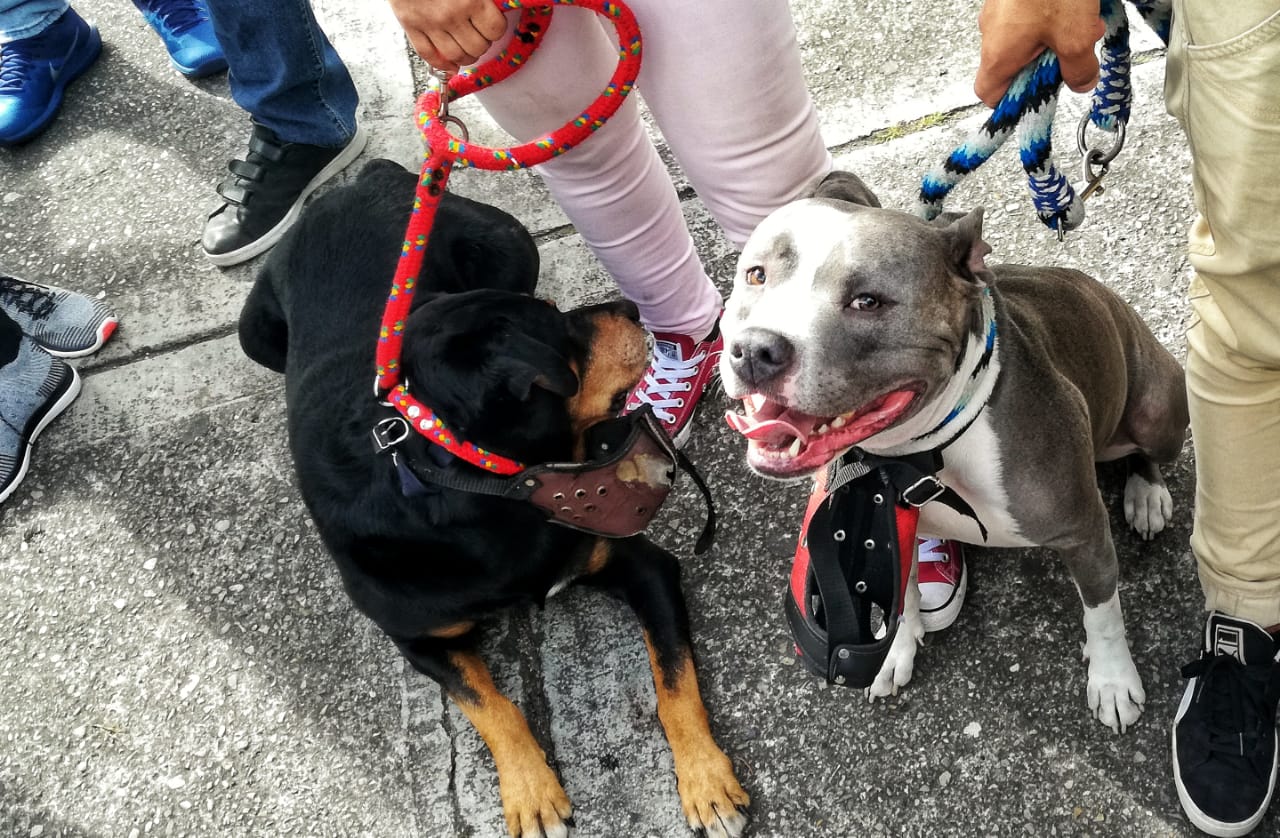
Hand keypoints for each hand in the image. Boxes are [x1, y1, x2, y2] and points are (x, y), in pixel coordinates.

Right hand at [388, 0, 508, 72]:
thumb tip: (496, 4)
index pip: (494, 29)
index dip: (496, 30)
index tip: (493, 26)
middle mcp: (451, 15)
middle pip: (477, 47)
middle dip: (482, 45)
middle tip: (479, 38)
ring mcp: (430, 23)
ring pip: (455, 56)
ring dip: (465, 57)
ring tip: (467, 51)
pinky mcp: (410, 26)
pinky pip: (428, 54)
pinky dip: (441, 63)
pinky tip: (449, 64)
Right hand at [974, 0, 1104, 106]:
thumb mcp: (1076, 37)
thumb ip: (1079, 69)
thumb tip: (1081, 83)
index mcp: (999, 53)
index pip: (991, 95)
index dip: (1015, 102)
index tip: (1039, 98)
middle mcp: (991, 32)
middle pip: (1014, 65)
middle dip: (1047, 63)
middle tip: (1074, 53)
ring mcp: (998, 10)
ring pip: (1025, 38)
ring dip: (1053, 37)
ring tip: (1081, 22)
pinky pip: (1026, 15)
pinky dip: (1051, 16)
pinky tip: (1074, 5)